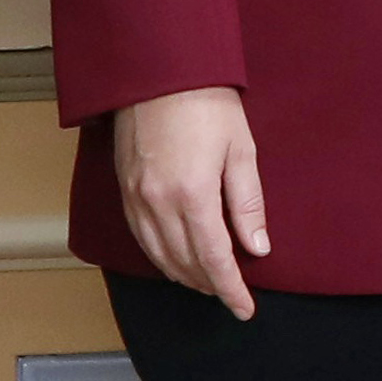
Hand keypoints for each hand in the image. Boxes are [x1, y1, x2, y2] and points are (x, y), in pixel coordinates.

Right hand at [111, 86, 269, 315]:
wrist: (158, 71)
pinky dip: (161, 257)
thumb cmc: (207, 104)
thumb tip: (257, 248)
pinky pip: (141, 237)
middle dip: (210, 285)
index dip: (230, 289)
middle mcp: (157, 203)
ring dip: (185, 275)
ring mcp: (136, 197)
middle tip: (233, 295)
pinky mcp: (124, 189)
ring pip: (159, 256)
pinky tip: (176, 259)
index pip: (213, 259)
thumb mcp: (241, 151)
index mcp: (192, 194)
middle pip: (184, 263)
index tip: (245, 308)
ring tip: (209, 282)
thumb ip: (247, 204)